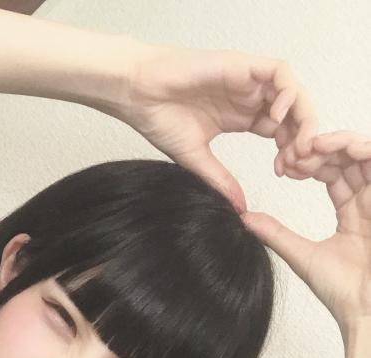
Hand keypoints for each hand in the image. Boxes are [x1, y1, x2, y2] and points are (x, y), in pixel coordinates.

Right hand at [117, 43, 318, 212]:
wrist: (138, 93)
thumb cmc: (158, 119)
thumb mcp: (196, 159)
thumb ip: (220, 180)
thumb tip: (238, 209)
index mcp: (242, 117)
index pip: (281, 131)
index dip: (289, 151)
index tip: (283, 173)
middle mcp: (249, 97)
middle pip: (294, 112)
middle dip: (302, 137)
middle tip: (296, 162)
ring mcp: (248, 80)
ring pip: (294, 91)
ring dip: (302, 117)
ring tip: (293, 144)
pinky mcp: (243, 65)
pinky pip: (281, 72)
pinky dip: (288, 93)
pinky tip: (276, 118)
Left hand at [241, 132, 370, 335]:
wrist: (366, 310)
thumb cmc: (342, 291)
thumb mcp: (302, 255)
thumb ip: (276, 234)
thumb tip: (244, 219)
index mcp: (351, 213)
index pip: (333, 174)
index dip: (309, 162)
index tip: (284, 165)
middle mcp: (369, 202)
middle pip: (348, 158)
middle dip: (321, 147)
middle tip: (294, 151)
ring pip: (365, 155)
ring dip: (340, 142)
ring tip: (313, 144)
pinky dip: (363, 150)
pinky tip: (340, 147)